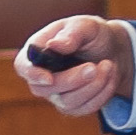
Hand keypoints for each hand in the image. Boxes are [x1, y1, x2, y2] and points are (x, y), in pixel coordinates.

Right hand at [16, 15, 131, 117]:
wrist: (112, 50)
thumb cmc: (92, 34)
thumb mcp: (86, 25)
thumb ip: (71, 34)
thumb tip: (54, 45)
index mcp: (37, 51)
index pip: (23, 66)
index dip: (33, 74)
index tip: (49, 78)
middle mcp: (42, 75)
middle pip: (44, 89)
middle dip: (72, 80)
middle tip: (94, 67)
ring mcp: (56, 94)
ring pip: (67, 102)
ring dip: (92, 86)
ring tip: (109, 65)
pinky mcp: (73, 106)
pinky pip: (84, 108)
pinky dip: (102, 93)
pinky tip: (110, 76)